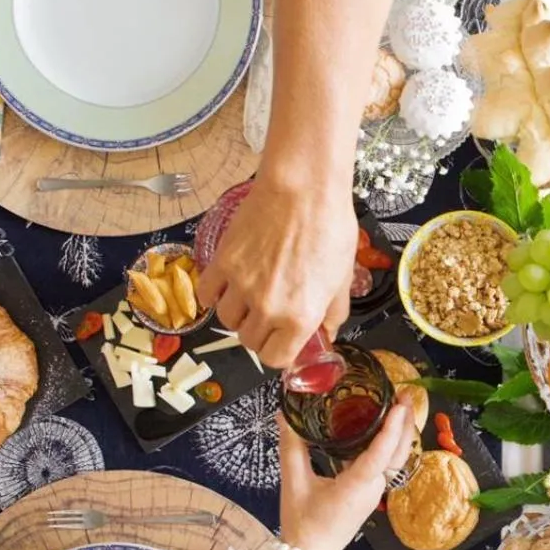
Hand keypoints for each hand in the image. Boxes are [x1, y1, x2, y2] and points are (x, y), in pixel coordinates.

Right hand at [196, 172, 356, 367]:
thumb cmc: (330, 229)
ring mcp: (241, 286)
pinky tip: (228, 287)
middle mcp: (267, 308)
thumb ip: (333, 312)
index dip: (281, 353)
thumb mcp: (343, 278)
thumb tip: (327, 331)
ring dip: (239, 315)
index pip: (276, 359)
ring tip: (251, 299)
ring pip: (227, 320)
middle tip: (271, 317)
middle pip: (250, 341)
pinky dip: (214, 296)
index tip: (285, 342)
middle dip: (261, 334)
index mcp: (300, 317)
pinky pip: (207, 294)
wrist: (303, 190)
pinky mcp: (222, 263)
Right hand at [276, 403, 416, 549]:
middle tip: (405, 396)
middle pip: (398, 454)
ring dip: (400, 433)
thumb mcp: (293, 483)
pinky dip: (388, 445)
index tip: (399, 405)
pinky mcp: (369, 492)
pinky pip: (385, 465)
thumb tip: (285, 415)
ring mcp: (374, 491)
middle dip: (405, 424)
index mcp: (356, 486)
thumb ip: (291, 447)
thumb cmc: (302, 523)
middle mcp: (372, 488)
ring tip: (398, 407)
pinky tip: (379, 429)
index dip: (392, 428)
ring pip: (395, 460)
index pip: (381, 454)